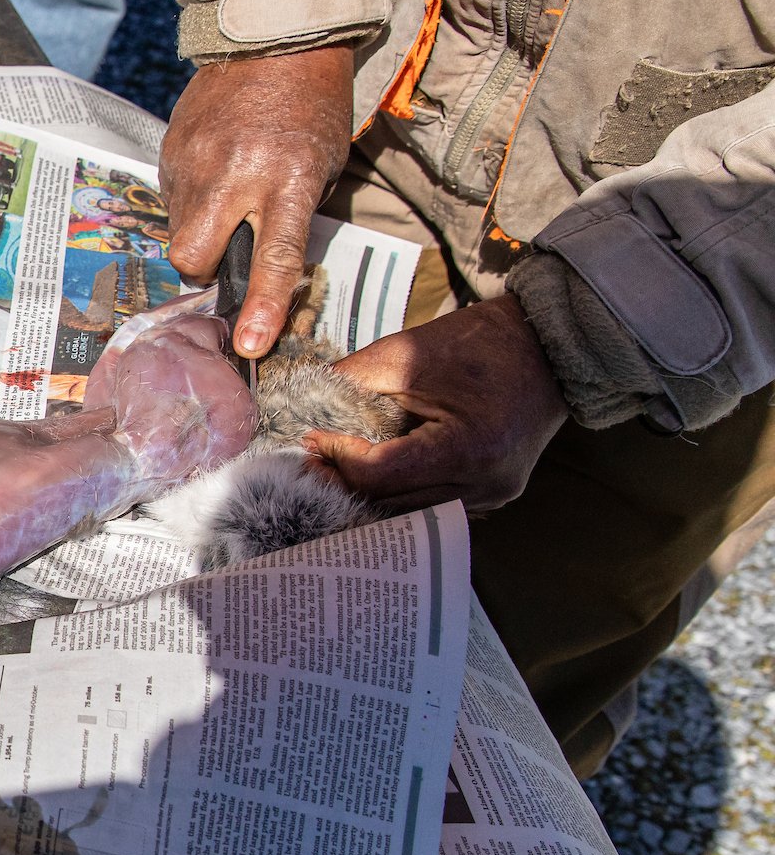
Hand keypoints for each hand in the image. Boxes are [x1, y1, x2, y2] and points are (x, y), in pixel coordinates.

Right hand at [161, 45, 357, 356]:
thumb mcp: (319, 165)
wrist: (274, 39)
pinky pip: (172, 197)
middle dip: (202, 268)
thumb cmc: (311, 109)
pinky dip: (190, 197)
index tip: (250, 344)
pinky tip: (212, 169)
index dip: (260, 305)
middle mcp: (235, 173)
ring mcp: (195, 160)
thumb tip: (258, 268)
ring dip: (199, 229)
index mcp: (286, 178)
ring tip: (226, 194)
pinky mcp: (170, 147)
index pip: (273, 256)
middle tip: (221, 252)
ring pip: (179, 230)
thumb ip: (289, 216)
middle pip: (193, 255)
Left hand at [301, 297, 568, 513]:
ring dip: (370, 493)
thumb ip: (350, 382)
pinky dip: (401, 493)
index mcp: (468, 448)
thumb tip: (303, 405)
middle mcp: (485, 484)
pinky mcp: (495, 494)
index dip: (337, 458)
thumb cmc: (480, 343)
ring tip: (335, 469)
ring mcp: (494, 495)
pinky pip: (434, 505)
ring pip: (410, 511)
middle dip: (345, 482)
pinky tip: (374, 476)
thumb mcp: (406, 352)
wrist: (549, 346)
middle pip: (391, 502)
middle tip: (309, 461)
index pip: (380, 474)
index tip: (310, 438)